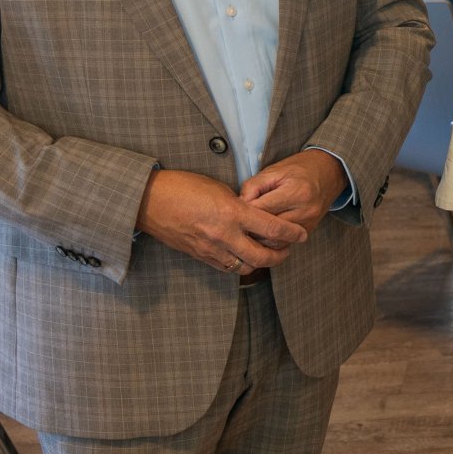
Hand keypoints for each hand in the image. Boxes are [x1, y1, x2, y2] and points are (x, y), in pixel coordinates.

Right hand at [136, 167, 307, 271]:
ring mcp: (210, 249)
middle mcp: (223, 235)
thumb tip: (255, 215)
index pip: (272, 228)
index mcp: (232, 213)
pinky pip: (226, 267)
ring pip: (245, 266)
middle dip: (281, 255)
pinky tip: (245, 254)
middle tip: (289, 249)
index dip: (292, 233)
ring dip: (260, 263)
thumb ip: (240, 205)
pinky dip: (240, 264)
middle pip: (262, 256)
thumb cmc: (184, 186)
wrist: (150, 201)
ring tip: (268, 253)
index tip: (302, 234)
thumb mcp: (219, 189)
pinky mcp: (199, 256)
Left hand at [240, 150, 347, 235]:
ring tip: (246, 232)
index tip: (232, 212)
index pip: (262, 210)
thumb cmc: (299, 169)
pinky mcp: (309, 230)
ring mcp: (308, 223)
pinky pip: (285, 243)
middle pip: (268, 229)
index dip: (243, 212)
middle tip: (234, 226)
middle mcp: (304, 211)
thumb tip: (239, 205)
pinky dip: (271, 241)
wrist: (329, 172)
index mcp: (296, 192)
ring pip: (276, 241)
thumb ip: (253, 186)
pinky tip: (261, 235)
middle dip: (248, 228)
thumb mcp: (274, 170)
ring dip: (259, 239)